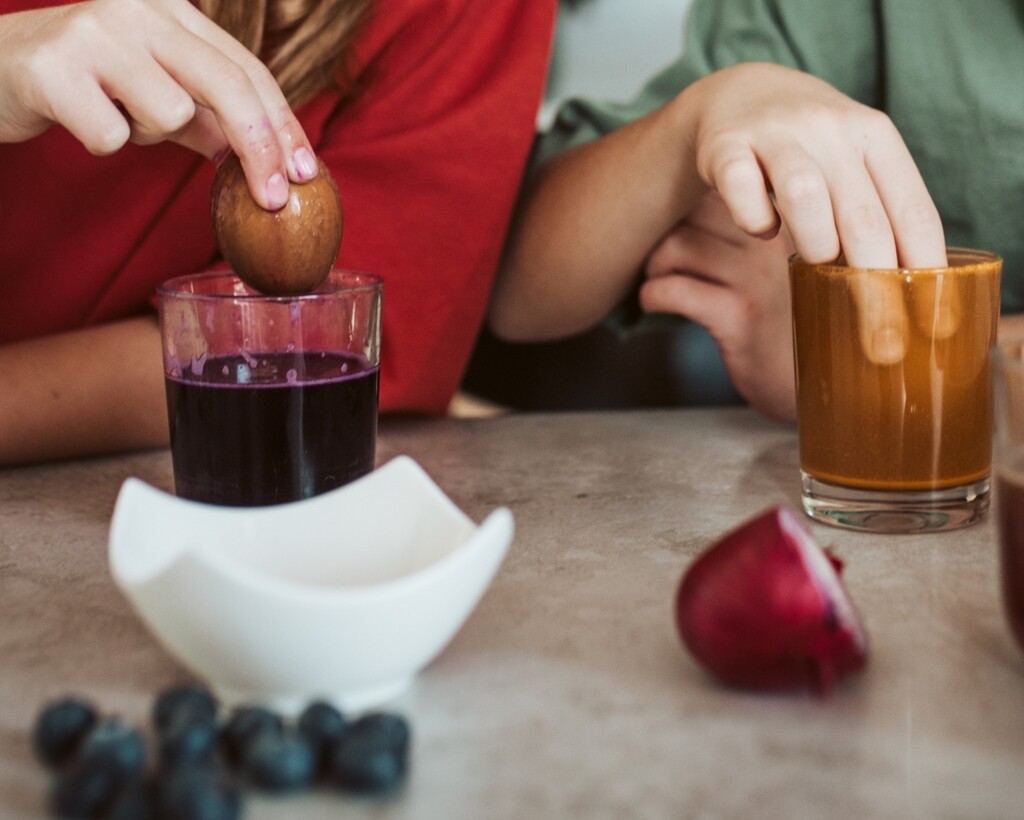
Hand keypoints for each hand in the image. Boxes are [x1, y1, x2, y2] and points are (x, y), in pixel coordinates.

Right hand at [0, 0, 318, 208]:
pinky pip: (113, 137)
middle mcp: (137, 7)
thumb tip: (268, 160)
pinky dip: (103, 142)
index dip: (283, 124)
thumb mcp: (155, 92)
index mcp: (170, 9)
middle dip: (261, 147)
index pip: (247, 68)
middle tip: (277, 199)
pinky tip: (78, 118)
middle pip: (227, 83)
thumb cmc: (84, 84)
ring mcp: (94, 32)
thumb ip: (208, 118)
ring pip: (169, 113)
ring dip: (148, 134)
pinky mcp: (54, 69)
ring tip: (114, 113)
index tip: (307, 172)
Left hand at [640, 191, 796, 421]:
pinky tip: (655, 302)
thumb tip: (703, 209)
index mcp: (795, 223)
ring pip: (679, 245)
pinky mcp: (739, 319)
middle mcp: (778, 244)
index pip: (731, 182)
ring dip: (655, 262)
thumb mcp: (800, 271)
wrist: (837, 388)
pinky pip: (676, 291)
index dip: (693, 198)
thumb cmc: (808, 327)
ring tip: (658, 276)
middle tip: (662, 252)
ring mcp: (758, 281)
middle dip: (667, 227)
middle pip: (696, 209)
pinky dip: (652, 294)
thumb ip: (768, 238)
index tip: (682, 220)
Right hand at [679, 63, 948, 364]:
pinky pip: (741, 193)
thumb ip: (880, 210)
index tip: (924, 316)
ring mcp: (775, 133)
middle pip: (863, 217)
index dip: (921, 267)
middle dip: (873, 285)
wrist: (742, 94)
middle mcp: (829, 128)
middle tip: (876, 335)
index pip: (911, 210)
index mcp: (874, 135)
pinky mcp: (726, 147)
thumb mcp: (854, 162)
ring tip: (814, 260)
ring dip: (814, 243)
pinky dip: (754, 221)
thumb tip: (909, 287)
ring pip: (805, 196)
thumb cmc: (810, 144)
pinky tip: (762, 228)